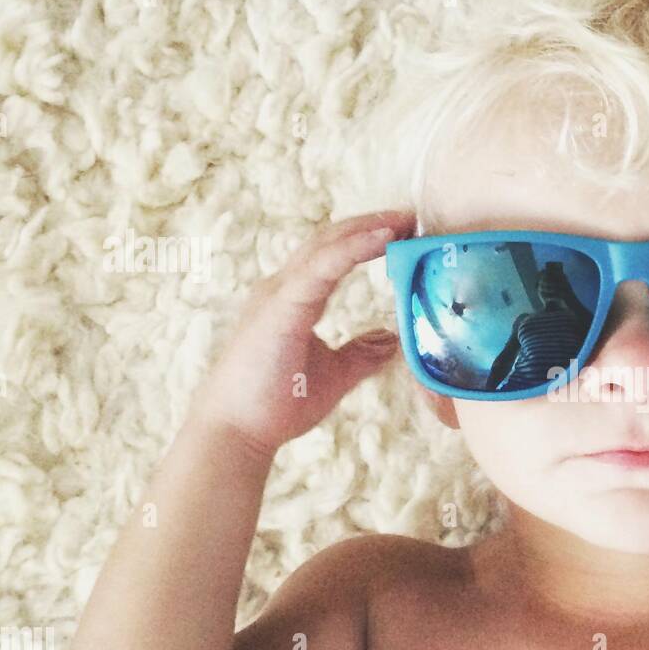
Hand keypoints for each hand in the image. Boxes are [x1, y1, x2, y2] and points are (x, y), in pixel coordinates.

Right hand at [189, 210, 414, 456]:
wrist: (236, 432)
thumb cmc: (276, 404)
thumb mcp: (335, 374)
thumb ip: (360, 354)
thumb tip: (390, 341)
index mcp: (293, 299)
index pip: (332, 255)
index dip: (365, 238)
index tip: (403, 231)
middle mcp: (283, 289)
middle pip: (330, 241)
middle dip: (370, 224)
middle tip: (411, 216)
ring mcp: (279, 295)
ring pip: (325, 247)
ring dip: (365, 229)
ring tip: (402, 220)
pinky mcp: (281, 308)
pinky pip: (320, 268)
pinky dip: (351, 249)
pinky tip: (381, 238)